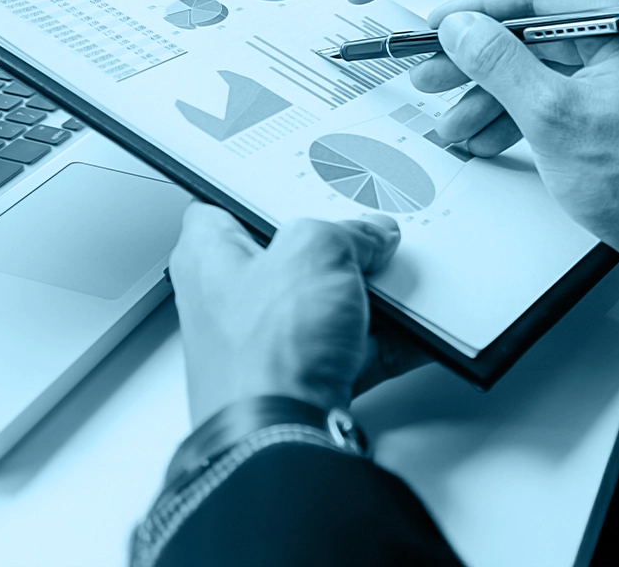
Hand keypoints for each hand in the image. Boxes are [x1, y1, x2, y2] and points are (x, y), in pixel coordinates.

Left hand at [169, 203, 400, 425]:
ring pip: (324, 302)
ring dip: (364, 294)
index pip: (227, 202)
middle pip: (289, 253)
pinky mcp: (301, 379)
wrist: (282, 438)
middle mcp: (230, 299)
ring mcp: (268, 342)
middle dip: (335, 246)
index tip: (306, 181)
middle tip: (366, 236)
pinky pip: (349, 346)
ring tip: (394, 282)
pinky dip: (381, 338)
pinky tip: (410, 327)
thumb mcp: (314, 249)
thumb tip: (368, 236)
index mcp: (208, 254)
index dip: (266, 189)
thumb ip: (345, 230)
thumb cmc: (264, 352)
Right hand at [414, 0, 618, 301]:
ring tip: (455, 122)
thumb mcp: (552, 117)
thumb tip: (462, 28)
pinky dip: (524, 114)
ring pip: (543, 70)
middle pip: (535, 36)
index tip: (440, 25)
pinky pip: (561, 94)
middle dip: (478, 65)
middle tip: (435, 75)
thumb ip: (499, 63)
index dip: (478, 11)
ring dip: (493, 97)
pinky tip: (489, 135)